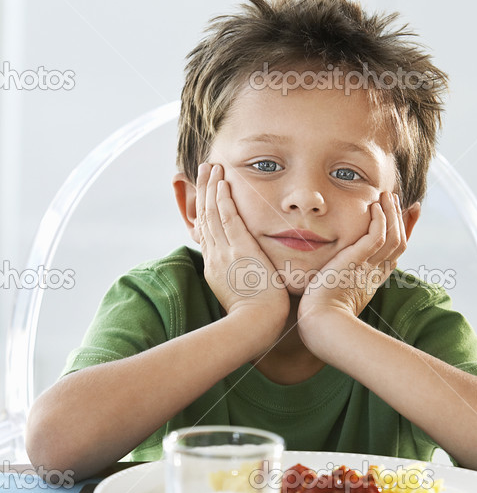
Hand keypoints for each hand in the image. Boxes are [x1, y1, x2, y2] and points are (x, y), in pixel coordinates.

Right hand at [195, 162, 289, 324]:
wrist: (255, 325)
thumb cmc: (256, 318)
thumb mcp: (241, 297)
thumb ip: (242, 282)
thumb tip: (249, 278)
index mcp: (215, 268)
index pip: (206, 233)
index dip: (204, 211)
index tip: (206, 195)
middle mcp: (215, 256)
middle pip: (204, 217)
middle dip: (204, 192)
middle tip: (203, 170)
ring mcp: (225, 252)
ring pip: (213, 213)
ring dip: (212, 187)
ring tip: (211, 166)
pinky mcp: (239, 249)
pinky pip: (228, 217)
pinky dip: (223, 198)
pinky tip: (223, 182)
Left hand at [296, 190, 406, 337]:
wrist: (320, 325)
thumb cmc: (320, 316)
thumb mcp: (332, 295)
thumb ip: (335, 282)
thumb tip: (327, 276)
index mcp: (372, 281)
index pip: (393, 252)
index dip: (400, 232)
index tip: (405, 215)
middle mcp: (375, 273)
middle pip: (399, 242)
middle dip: (401, 219)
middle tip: (398, 200)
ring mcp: (369, 268)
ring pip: (393, 237)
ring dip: (392, 214)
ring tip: (387, 196)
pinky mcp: (357, 262)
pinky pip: (377, 237)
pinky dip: (380, 220)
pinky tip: (375, 206)